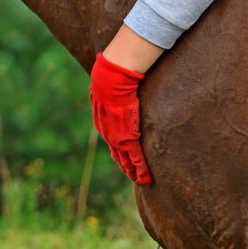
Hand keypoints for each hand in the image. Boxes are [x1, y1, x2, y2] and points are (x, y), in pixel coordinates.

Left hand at [90, 52, 152, 184]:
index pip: (110, 138)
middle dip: (123, 163)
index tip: (122, 154)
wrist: (111, 79)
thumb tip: (111, 68)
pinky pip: (135, 158)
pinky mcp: (127, 139)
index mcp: (102, 119)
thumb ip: (112, 82)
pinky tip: (145, 179)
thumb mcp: (108, 81)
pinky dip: (141, 170)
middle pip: (116, 153)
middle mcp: (107, 132)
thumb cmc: (111, 76)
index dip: (116, 148)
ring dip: (133, 171)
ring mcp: (117, 137)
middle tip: (131, 173)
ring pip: (125, 159)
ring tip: (140, 179)